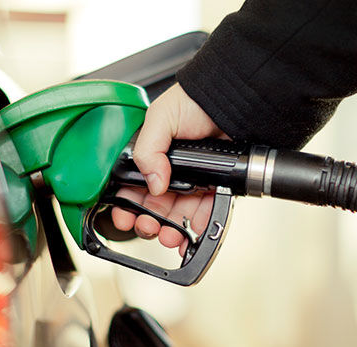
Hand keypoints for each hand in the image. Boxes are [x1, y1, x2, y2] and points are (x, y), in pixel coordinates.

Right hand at [111, 83, 227, 255]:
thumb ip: (147, 149)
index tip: (124, 218)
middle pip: (154, 206)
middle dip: (148, 222)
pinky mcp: (214, 185)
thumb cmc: (196, 100)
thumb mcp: (160, 117)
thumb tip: (153, 183)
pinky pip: (204, 210)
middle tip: (148, 227)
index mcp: (151, 155)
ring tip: (169, 236)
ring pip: (177, 213)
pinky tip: (192, 231)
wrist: (233, 100)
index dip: (127, 205)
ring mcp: (192, 179)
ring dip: (171, 229)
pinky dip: (198, 224)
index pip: (132, 186)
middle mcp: (169, 169)